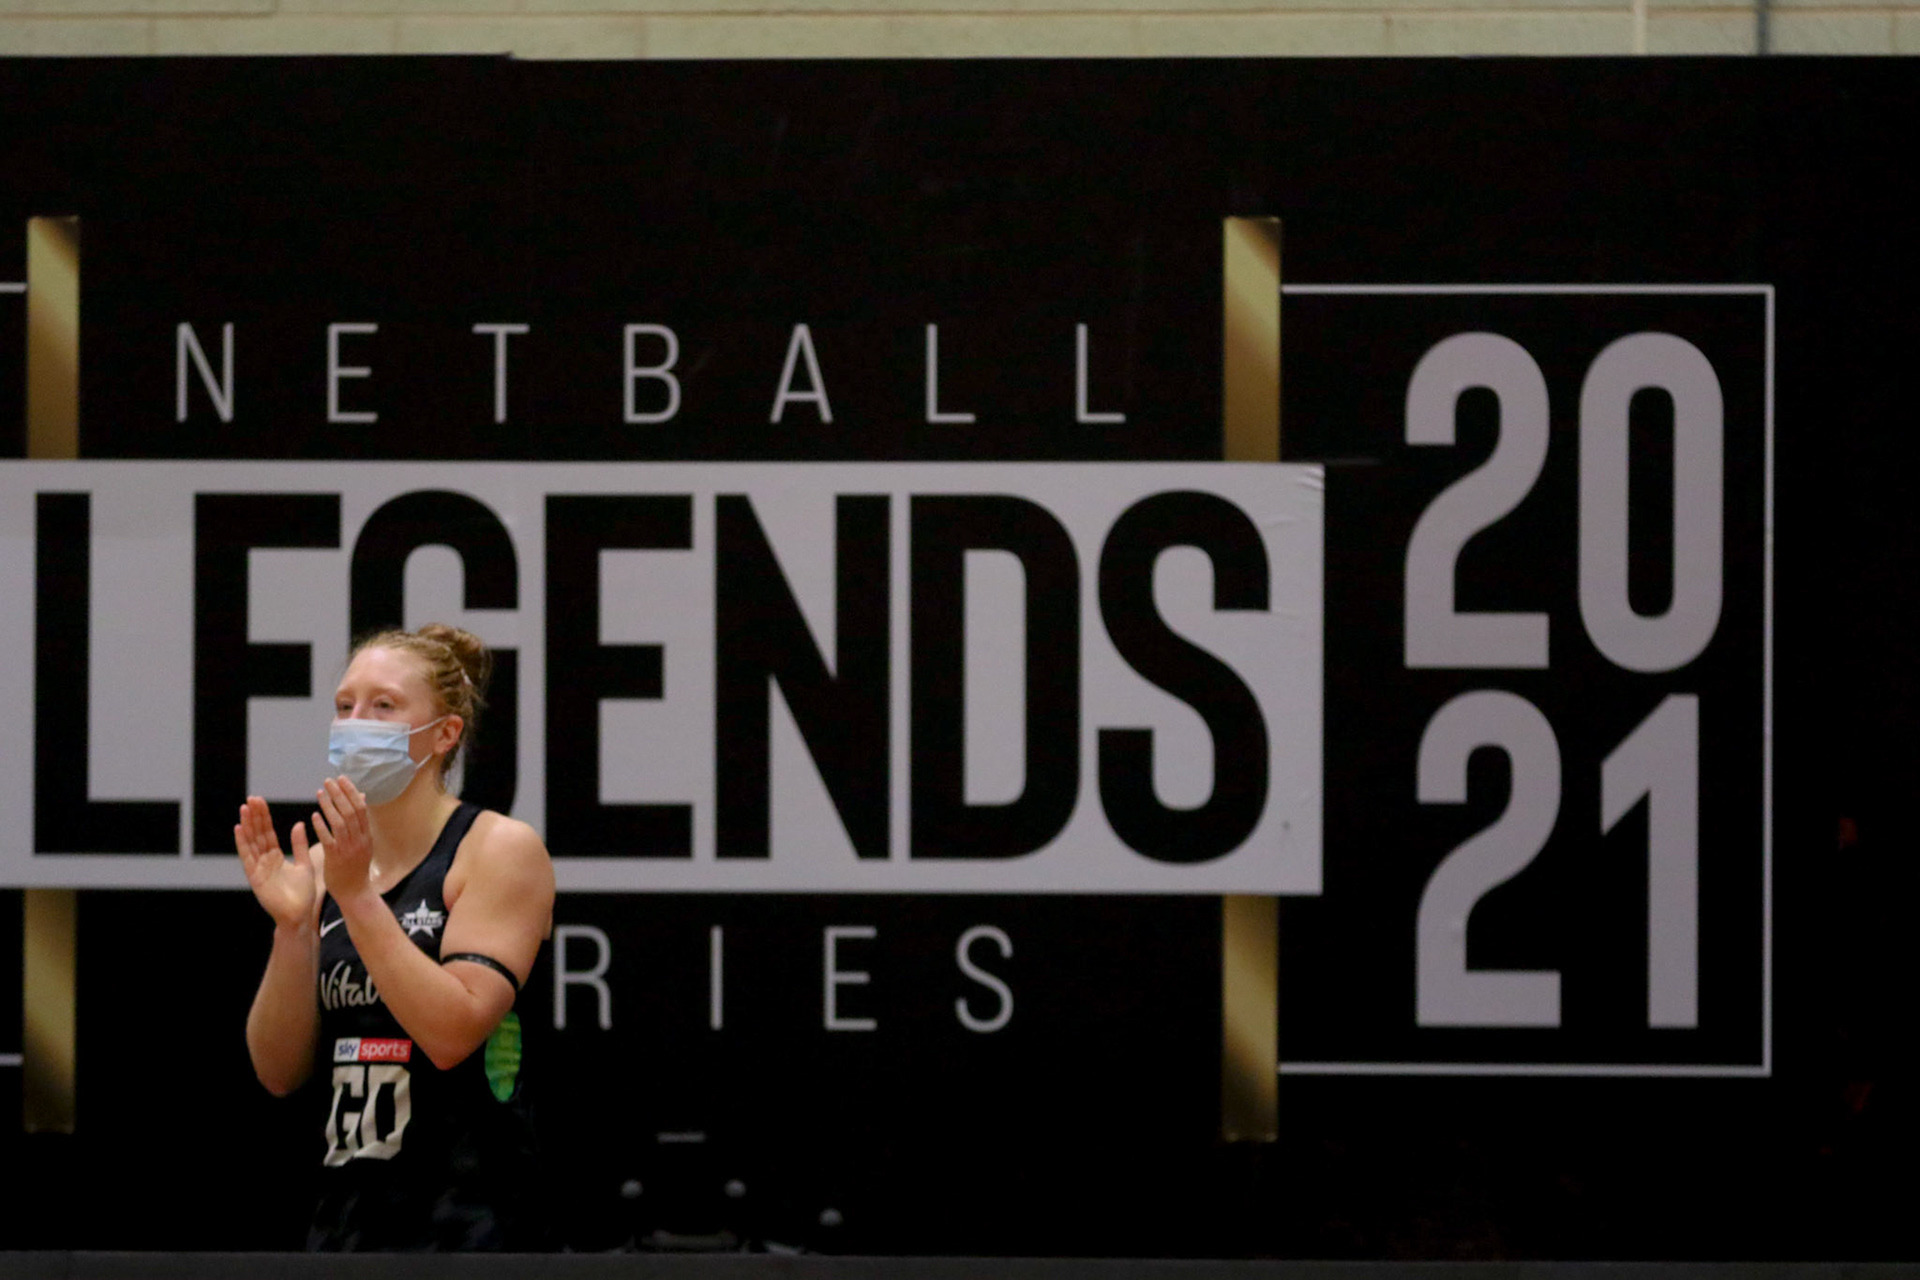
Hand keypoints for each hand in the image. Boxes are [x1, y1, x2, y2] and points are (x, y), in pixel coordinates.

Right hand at [234, 796, 319, 930]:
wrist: (300, 915)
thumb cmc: (303, 894)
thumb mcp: (304, 864)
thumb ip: (300, 845)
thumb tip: (298, 824)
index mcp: (275, 857)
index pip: (267, 833)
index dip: (263, 817)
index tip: (260, 802)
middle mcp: (264, 861)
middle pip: (257, 835)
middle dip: (254, 817)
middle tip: (251, 799)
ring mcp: (258, 869)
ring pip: (251, 843)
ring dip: (247, 825)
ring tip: (244, 808)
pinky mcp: (255, 877)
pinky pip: (248, 857)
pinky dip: (243, 843)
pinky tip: (239, 829)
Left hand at [312, 776, 373, 903]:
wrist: (355, 893)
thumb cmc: (356, 868)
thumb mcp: (363, 844)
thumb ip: (360, 822)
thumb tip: (361, 798)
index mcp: (366, 835)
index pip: (360, 808)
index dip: (351, 792)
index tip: (341, 779)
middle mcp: (359, 840)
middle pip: (350, 812)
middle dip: (340, 794)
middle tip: (329, 780)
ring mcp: (349, 849)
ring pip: (340, 822)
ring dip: (329, 806)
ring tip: (320, 792)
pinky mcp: (336, 858)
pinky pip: (328, 839)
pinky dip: (321, 826)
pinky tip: (314, 816)